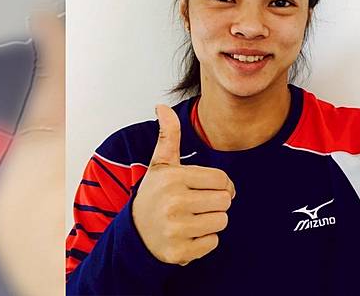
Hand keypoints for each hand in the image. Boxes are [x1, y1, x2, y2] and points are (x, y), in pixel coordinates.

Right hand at [132, 105, 235, 264]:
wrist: (134, 234)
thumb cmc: (155, 194)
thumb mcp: (161, 164)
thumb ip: (168, 135)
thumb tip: (162, 106)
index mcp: (173, 178)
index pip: (222, 179)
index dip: (219, 184)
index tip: (204, 188)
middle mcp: (173, 202)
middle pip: (225, 201)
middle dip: (216, 203)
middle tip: (196, 204)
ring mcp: (175, 229)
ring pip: (222, 221)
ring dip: (211, 221)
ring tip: (191, 218)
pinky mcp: (179, 252)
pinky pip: (213, 243)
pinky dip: (204, 241)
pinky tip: (187, 235)